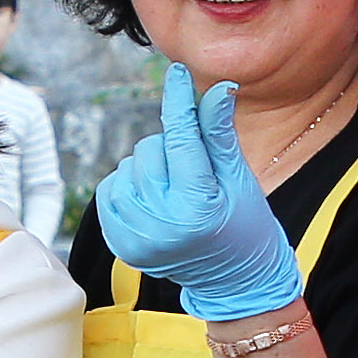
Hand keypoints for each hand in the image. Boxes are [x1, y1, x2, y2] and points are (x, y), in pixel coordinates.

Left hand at [94, 63, 300, 321]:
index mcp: (197, 207)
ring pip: (128, 167)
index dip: (179, 101)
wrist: (235, 284)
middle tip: (196, 174)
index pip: (181, 138)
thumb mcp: (240, 180)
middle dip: (172, 149)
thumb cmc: (247, 226)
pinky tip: (155, 200)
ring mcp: (137, 238)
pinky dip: (130, 186)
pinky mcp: (120, 244)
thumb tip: (217, 88)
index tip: (177, 73)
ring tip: (176, 190)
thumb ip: (221, 135)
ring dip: (150, 169)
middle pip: (150, 149)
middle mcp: (162, 225)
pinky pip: (111, 189)